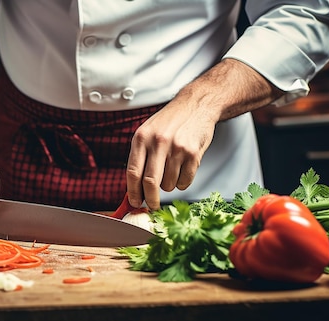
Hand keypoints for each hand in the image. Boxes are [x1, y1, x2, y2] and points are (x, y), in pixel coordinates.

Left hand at [126, 59, 283, 209]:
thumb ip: (140, 156)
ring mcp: (177, 148)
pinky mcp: (193, 154)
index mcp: (141, 138)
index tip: (134, 202)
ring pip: (169, 184)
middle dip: (150, 199)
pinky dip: (182, 183)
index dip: (132, 192)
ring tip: (172, 171)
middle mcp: (158, 142)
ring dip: (169, 186)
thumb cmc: (170, 121)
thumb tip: (134, 187)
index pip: (133, 172)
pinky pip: (185, 181)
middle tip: (152, 205)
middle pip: (150, 182)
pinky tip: (182, 170)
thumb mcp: (148, 132)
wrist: (196, 106)